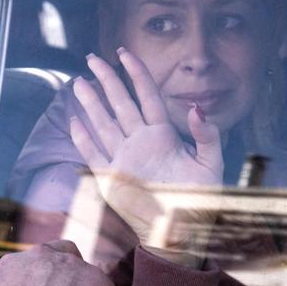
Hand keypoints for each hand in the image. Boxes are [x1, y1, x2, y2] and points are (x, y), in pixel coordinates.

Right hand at [69, 48, 222, 250]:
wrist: (182, 232)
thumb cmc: (201, 200)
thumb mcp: (212, 164)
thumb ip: (207, 135)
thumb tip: (196, 107)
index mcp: (163, 135)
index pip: (146, 95)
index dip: (136, 73)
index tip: (124, 53)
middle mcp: (140, 142)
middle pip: (120, 103)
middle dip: (107, 79)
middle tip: (92, 57)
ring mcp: (124, 159)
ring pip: (103, 123)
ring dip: (91, 103)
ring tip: (79, 82)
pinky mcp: (111, 179)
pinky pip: (93, 155)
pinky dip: (83, 139)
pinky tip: (75, 122)